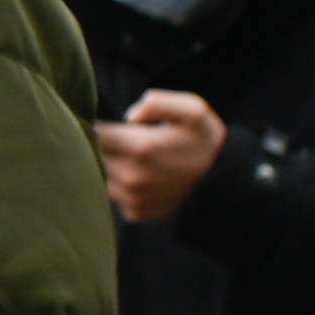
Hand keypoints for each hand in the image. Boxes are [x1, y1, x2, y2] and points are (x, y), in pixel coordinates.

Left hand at [93, 90, 229, 224]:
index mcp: (141, 148)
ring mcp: (133, 198)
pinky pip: (112, 196)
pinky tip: (130, 175)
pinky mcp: (135, 212)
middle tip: (111, 136)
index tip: (99, 118)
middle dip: (96, 144)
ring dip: (104, 165)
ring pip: (99, 177)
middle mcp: (133, 177)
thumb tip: (130, 115)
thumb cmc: (202, 140)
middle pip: (94, 156)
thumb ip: (159, 102)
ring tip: (120, 154)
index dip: (93, 123)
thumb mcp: (192, 109)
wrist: (221, 179)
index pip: (95, 133)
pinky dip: (116, 185)